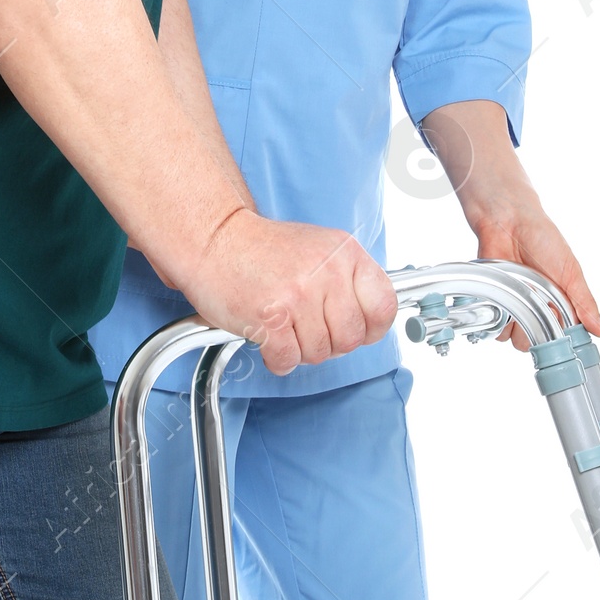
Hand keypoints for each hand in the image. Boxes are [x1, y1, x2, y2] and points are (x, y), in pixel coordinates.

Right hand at [181, 211, 398, 375]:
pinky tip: (270, 339)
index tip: (357, 328)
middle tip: (308, 328)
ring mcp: (298, 295)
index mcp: (345, 253)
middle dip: (330, 342)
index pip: (383, 306)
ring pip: (320, 353)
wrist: (216, 239)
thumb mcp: (320, 248)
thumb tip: (372, 322)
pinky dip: (278, 359)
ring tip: (285, 327)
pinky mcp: (269, 317)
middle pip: (351, 338)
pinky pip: (288, 360)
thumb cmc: (264, 249)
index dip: (371, 328)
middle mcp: (326, 272)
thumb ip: (349, 280)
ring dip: (300, 350)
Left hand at [470, 197, 599, 351]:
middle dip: (539, 329)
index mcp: (561, 304)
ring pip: (516, 340)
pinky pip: (495, 328)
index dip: (561, 336)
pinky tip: (505, 295)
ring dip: (518, 323)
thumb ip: (584, 302)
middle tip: (539, 302)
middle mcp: (539, 310)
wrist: (508, 221)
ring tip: (521, 294)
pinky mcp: (496, 303)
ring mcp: (516, 308)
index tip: (559, 326)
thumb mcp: (570, 271)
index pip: (564, 337)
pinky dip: (500, 316)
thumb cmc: (543, 239)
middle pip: (538, 343)